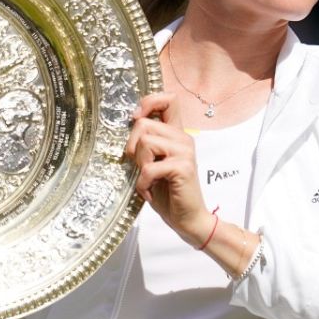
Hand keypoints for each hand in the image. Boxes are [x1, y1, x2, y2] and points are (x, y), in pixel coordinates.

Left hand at [124, 92, 215, 247]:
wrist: (187, 219)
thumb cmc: (167, 192)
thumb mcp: (153, 162)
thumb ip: (147, 142)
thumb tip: (131, 123)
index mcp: (177, 134)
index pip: (169, 99)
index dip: (149, 102)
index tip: (136, 118)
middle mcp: (183, 138)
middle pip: (144, 124)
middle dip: (133, 147)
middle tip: (142, 167)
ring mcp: (185, 152)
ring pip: (145, 143)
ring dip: (140, 166)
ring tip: (149, 179)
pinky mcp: (183, 167)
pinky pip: (149, 168)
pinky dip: (143, 184)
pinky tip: (150, 192)